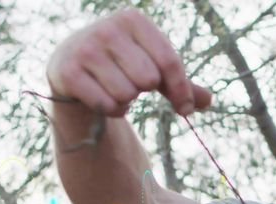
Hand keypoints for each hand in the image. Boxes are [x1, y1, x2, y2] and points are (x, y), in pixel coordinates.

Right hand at [46, 8, 211, 116]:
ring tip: (115, 88)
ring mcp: (85, 49)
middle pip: (148, 79)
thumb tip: (208, 101)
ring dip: (127, 101)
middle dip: (145, 89)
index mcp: (133, 20)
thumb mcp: (152, 66)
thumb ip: (181, 83)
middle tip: (133, 83)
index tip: (185, 109)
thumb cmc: (122, 65)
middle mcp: (107, 29)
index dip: (181, 90)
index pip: (169, 61)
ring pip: (127, 94)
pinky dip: (112, 110)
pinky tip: (102, 97)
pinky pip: (107, 105)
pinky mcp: (67, 72)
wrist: (71, 65)